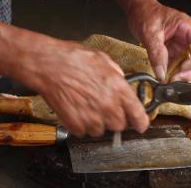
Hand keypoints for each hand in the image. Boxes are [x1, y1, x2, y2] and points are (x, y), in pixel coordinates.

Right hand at [0, 20, 149, 137]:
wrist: (49, 65)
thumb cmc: (74, 59)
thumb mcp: (105, 61)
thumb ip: (118, 76)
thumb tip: (122, 84)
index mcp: (119, 89)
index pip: (138, 115)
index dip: (141, 122)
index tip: (141, 124)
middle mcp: (108, 106)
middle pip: (120, 126)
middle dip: (115, 118)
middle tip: (105, 107)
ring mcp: (91, 117)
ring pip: (101, 130)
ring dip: (97, 122)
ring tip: (87, 106)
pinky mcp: (75, 124)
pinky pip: (84, 132)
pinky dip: (81, 125)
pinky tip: (77, 110)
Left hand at [118, 0, 190, 81]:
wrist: (136, 10)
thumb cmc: (145, 13)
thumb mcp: (149, 32)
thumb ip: (156, 53)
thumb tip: (161, 72)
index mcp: (187, 27)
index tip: (184, 67)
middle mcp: (187, 36)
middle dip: (190, 70)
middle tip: (177, 79)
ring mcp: (180, 44)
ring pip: (190, 63)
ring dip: (183, 74)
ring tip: (170, 80)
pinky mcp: (172, 51)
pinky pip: (177, 64)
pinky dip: (173, 72)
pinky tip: (165, 76)